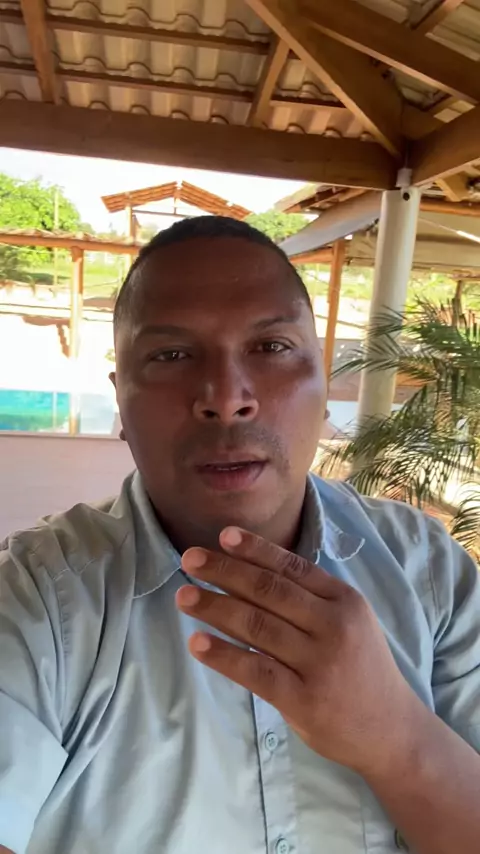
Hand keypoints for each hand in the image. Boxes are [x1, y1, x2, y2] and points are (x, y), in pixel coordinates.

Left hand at [176, 527, 422, 776]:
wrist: (391, 730)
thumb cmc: (361, 668)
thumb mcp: (350, 622)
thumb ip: (312, 598)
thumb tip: (252, 569)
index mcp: (345, 600)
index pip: (292, 566)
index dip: (255, 549)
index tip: (223, 536)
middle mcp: (334, 625)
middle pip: (268, 590)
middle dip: (225, 571)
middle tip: (189, 559)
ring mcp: (319, 663)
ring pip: (256, 625)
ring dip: (215, 607)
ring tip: (184, 597)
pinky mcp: (304, 699)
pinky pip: (255, 670)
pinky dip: (222, 655)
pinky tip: (197, 642)